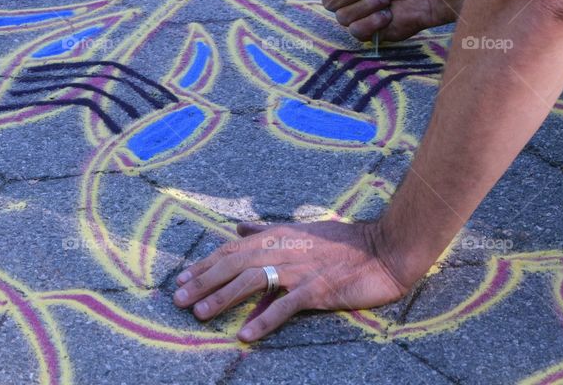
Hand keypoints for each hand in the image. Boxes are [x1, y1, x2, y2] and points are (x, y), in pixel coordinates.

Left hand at [172, 220, 411, 341]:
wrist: (383, 248)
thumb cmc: (343, 240)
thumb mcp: (301, 229)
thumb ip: (267, 232)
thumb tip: (238, 229)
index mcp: (277, 236)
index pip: (231, 249)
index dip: (204, 264)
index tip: (182, 279)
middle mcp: (283, 249)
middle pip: (234, 265)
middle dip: (203, 281)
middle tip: (178, 299)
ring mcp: (299, 269)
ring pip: (252, 281)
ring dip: (223, 298)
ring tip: (201, 314)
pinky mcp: (317, 289)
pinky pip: (285, 305)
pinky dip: (264, 319)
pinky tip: (246, 333)